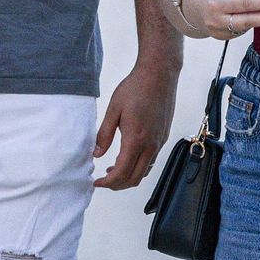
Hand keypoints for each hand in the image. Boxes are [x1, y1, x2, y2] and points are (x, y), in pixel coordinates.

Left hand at [93, 58, 178, 189]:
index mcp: (136, 139)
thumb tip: (96, 154)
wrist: (159, 74)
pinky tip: (128, 156)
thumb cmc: (135, 88)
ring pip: (145, 171)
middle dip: (118, 185)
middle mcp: (150, 145)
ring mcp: (159, 142)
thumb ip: (104, 134)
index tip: (97, 182)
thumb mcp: (114, 109)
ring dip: (129, 176)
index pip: (121, 173)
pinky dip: (139, 166)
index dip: (108, 183)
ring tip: (113, 169)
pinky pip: (152, 160)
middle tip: (104, 180)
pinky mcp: (163, 136)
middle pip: (135, 179)